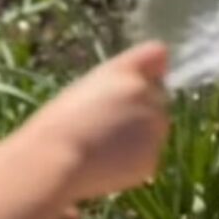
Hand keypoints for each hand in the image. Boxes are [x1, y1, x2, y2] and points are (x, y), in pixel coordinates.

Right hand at [30, 41, 168, 200]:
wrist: (55, 161)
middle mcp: (146, 94)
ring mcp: (153, 127)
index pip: (155, 54)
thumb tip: (164, 64)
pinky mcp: (153, 157)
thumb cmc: (61, 123)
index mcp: (125, 71)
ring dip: (138, 136)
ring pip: (155, 129)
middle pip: (157, 98)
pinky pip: (148, 157)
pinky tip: (107, 163)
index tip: (137, 81)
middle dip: (141, 109)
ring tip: (102, 146)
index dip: (148, 68)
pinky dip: (133, 162)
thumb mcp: (87, 87)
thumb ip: (125, 75)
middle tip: (103, 125)